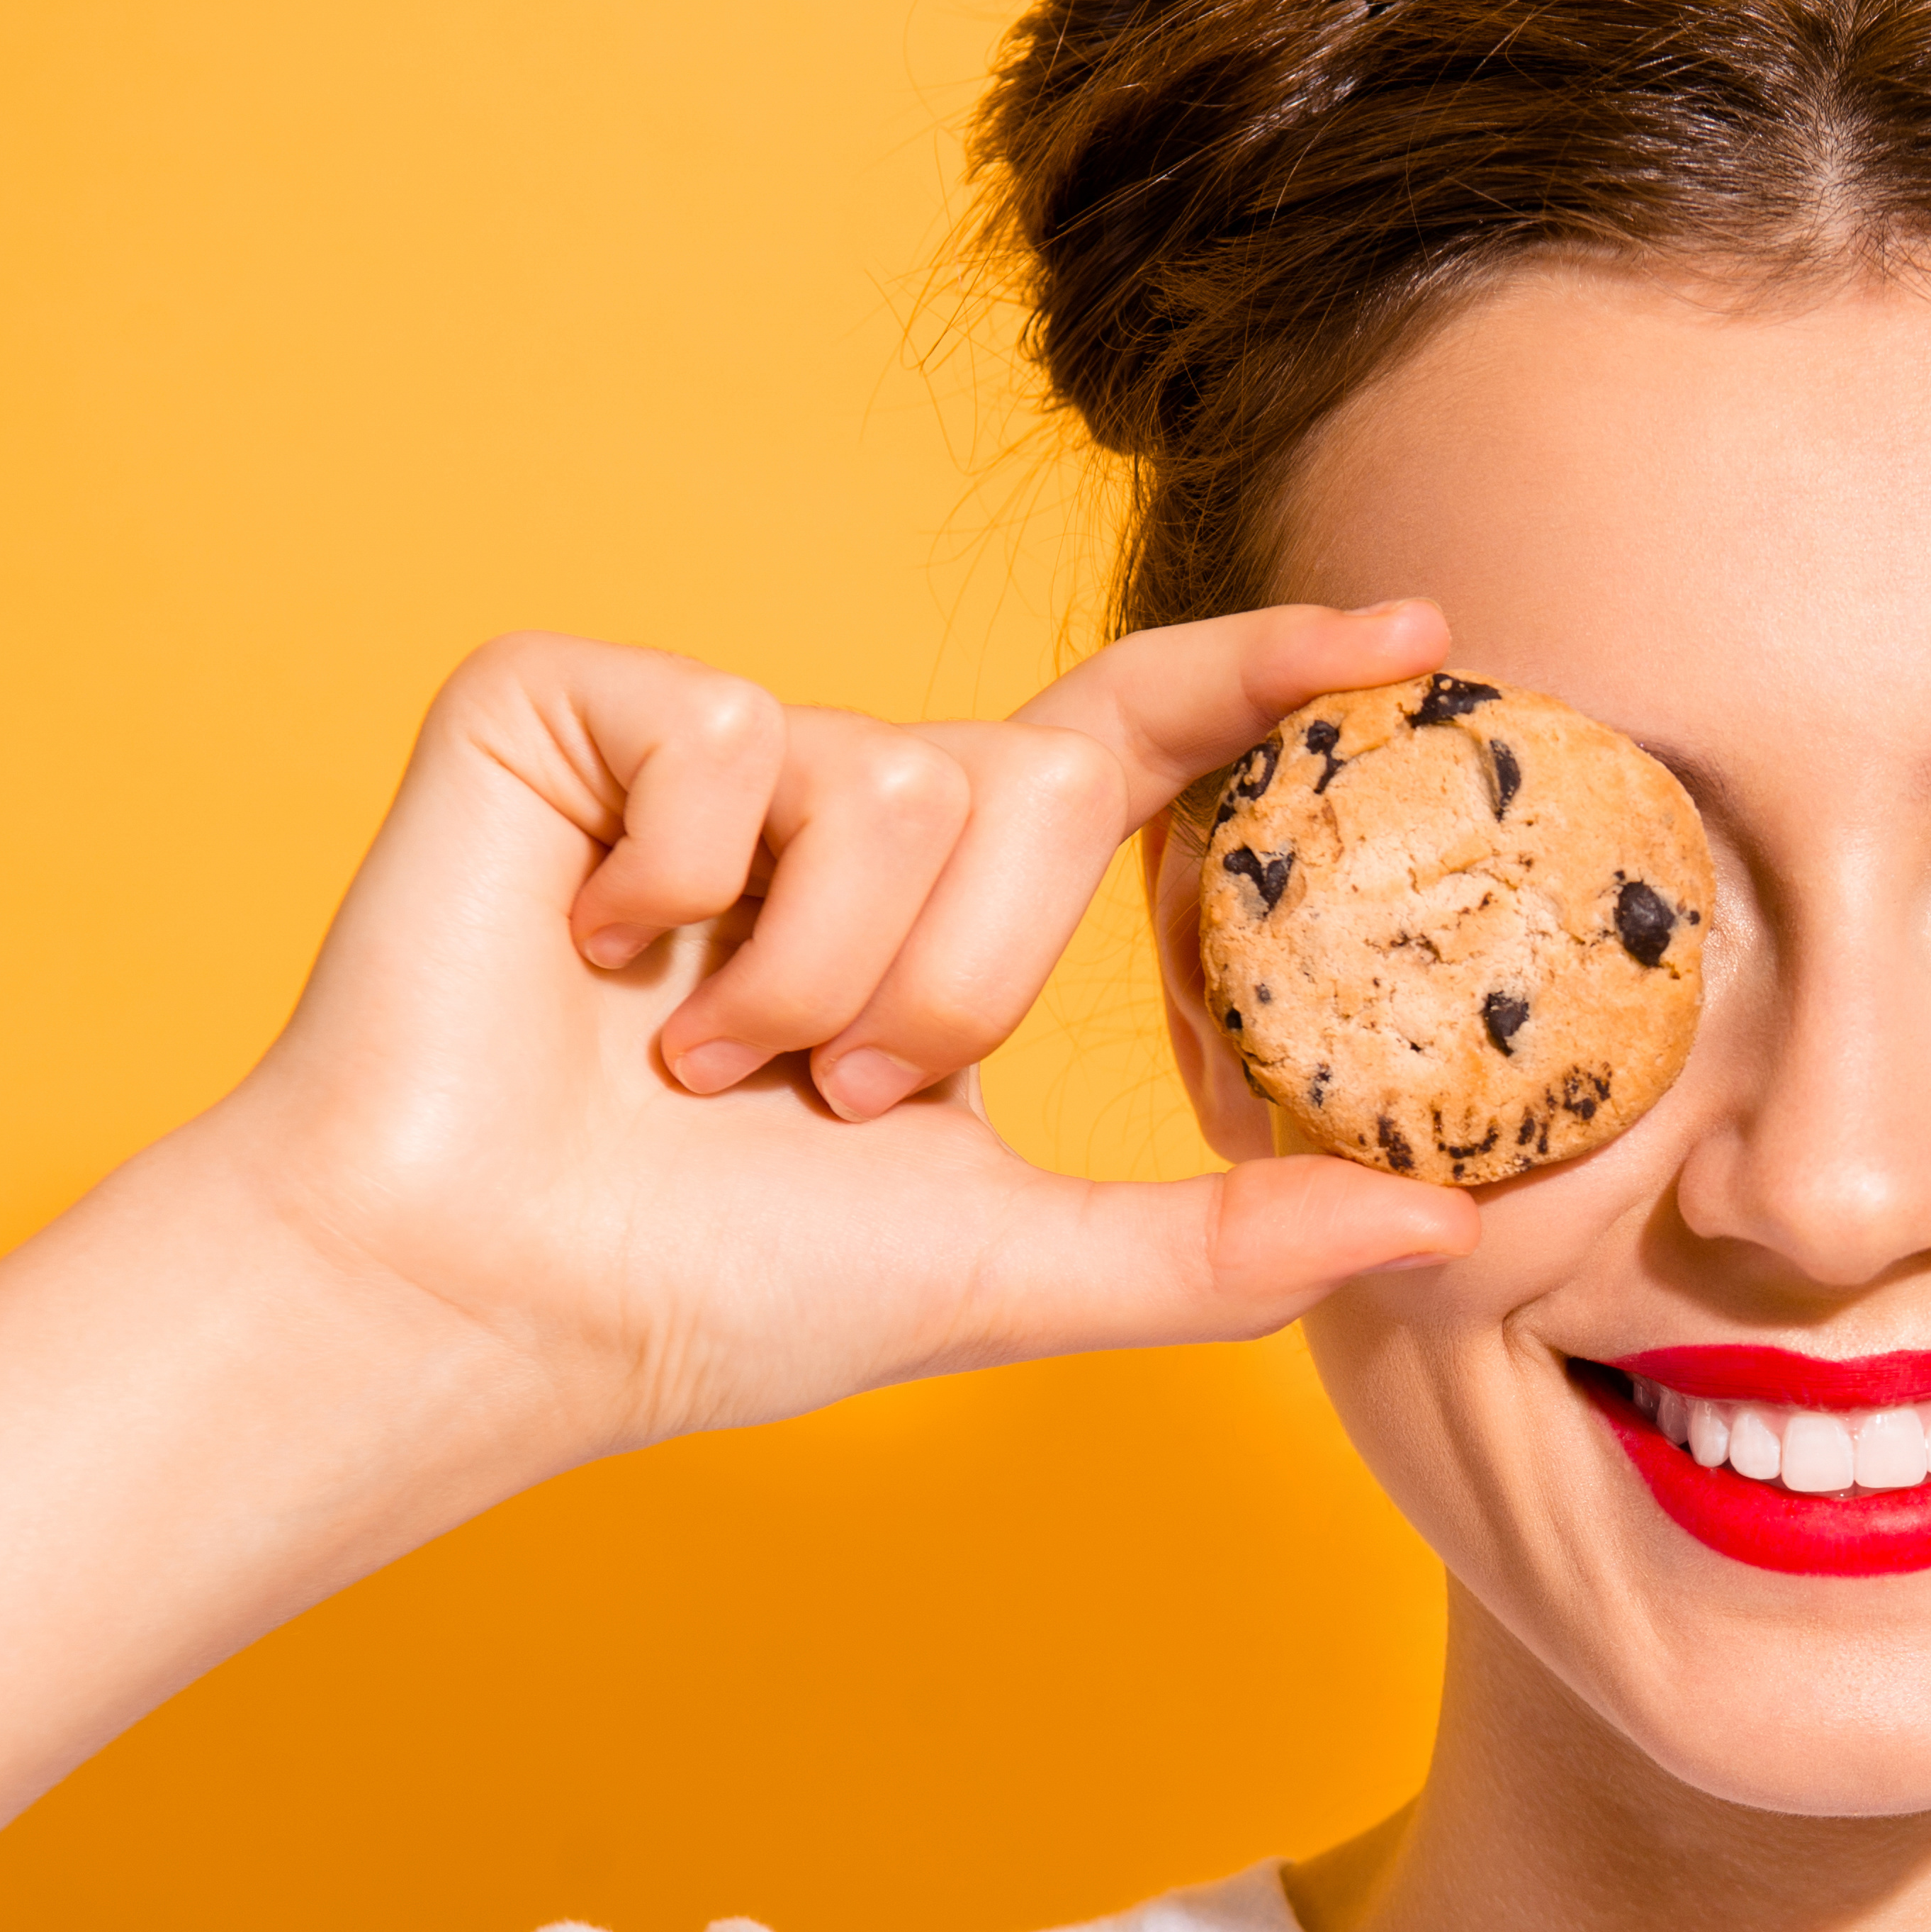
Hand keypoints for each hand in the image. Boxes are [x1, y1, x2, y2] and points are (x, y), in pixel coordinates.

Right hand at [191, 606, 1485, 1456]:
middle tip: (820, 1095)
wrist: (486, 1294)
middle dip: (956, 984)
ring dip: (812, 971)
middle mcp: (844, 796)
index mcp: (946, 898)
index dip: (1271, 678)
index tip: (1424, 637)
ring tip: (694, 1062)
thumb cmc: (718, 1292)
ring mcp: (708, 743)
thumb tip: (1444, 1227)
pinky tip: (586, 956)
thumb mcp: (1014, 1268)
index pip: (1144, 746)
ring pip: (890, 775)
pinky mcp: (569, 701)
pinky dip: (674, 881)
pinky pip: (722, 730)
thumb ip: (1225, 1243)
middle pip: (1037, 787)